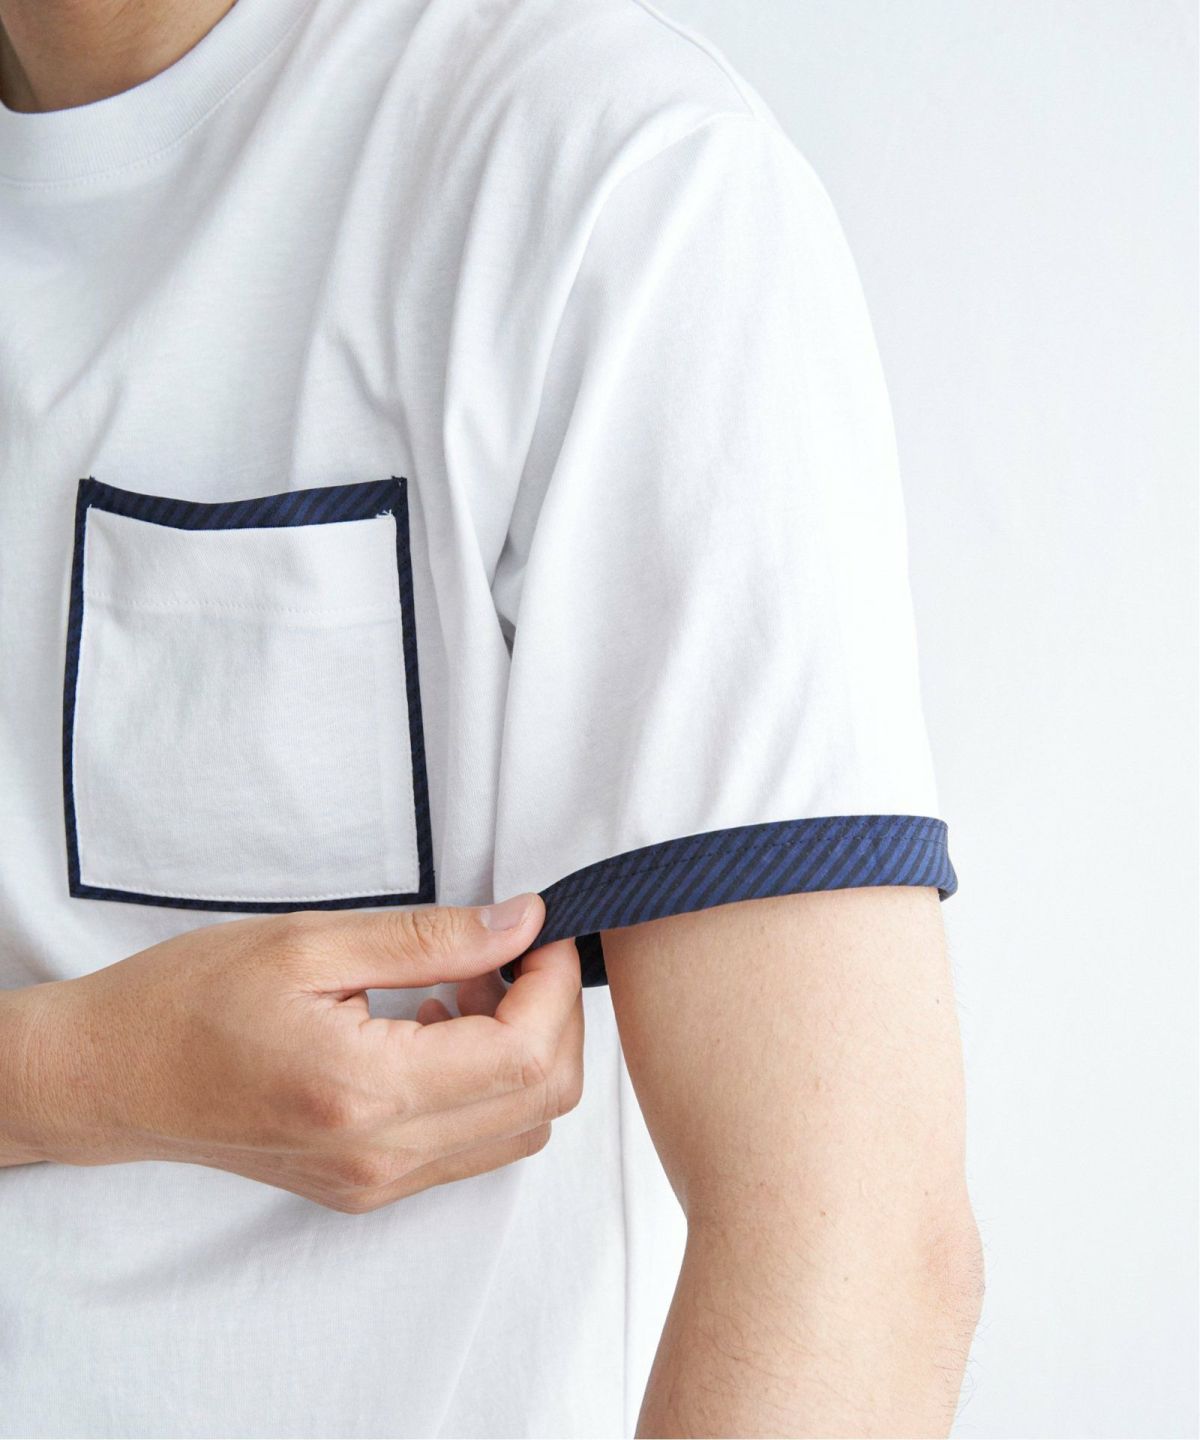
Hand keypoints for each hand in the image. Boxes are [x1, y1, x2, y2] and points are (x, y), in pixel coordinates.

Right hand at [7, 894, 582, 1211]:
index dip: (556, 985)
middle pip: (542, 1101)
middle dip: (555, 1016)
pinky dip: (487, 1084)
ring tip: (469, 983)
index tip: (542, 929)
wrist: (115, 1074)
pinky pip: (472, 1146)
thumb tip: (524, 922)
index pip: (527, 1055)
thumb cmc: (192, 996)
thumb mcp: (311, 942)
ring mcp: (376, 1182)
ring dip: (525, 1051)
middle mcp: (381, 1156)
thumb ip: (431, 938)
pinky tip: (438, 1027)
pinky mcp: (367, 1187)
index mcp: (366, 1092)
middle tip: (512, 949)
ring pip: (520, 1129)